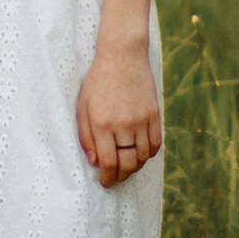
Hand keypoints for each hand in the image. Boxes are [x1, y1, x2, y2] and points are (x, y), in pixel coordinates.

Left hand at [77, 37, 161, 187]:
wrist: (122, 56)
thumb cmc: (98, 80)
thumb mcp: (83, 106)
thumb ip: (86, 136)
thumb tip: (95, 162)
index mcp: (102, 123)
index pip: (109, 162)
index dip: (108, 177)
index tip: (105, 182)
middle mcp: (123, 125)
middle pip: (127, 164)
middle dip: (121, 177)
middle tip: (116, 179)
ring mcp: (141, 120)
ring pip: (142, 157)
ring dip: (135, 167)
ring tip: (127, 167)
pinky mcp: (154, 114)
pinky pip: (155, 144)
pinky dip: (148, 154)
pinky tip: (140, 154)